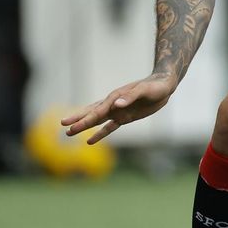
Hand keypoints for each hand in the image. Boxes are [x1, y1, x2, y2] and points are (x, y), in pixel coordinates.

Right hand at [61, 75, 176, 144]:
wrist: (164, 86)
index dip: (85, 118)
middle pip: (92, 114)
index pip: (98, 110)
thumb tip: (117, 104)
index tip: (72, 125)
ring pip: (97, 120)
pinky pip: (109, 127)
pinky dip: (99, 134)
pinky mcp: (124, 117)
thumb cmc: (155, 87)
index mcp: (115, 97)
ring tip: (69, 133)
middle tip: (63, 126)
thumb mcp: (144, 91)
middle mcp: (113, 104)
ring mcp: (118, 111)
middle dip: (78, 120)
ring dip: (84, 126)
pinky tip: (89, 141)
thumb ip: (131, 96)